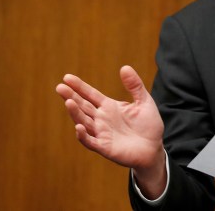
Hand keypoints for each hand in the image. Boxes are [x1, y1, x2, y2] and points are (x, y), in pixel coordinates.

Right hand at [56, 65, 165, 196]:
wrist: (154, 148)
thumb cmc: (148, 125)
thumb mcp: (144, 102)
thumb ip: (135, 86)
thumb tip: (125, 67)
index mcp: (109, 107)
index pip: (90, 95)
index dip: (79, 87)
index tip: (67, 77)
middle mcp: (101, 119)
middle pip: (83, 106)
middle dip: (71, 97)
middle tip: (60, 87)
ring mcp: (101, 133)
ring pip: (83, 122)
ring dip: (75, 113)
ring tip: (68, 101)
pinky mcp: (104, 147)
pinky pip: (90, 141)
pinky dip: (83, 135)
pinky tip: (79, 127)